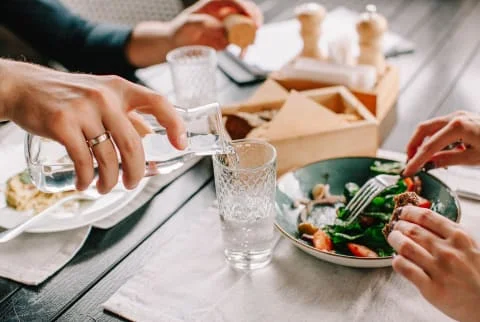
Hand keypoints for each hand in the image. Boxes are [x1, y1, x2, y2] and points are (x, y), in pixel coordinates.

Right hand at [1, 59, 185, 192]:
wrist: (24, 87)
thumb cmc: (69, 96)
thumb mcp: (103, 97)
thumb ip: (128, 117)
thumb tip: (151, 142)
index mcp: (121, 88)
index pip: (158, 102)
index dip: (174, 124)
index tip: (180, 145)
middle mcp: (105, 96)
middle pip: (133, 143)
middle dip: (136, 171)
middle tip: (132, 183)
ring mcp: (83, 109)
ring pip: (108, 156)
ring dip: (110, 180)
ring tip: (105, 187)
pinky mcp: (62, 123)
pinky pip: (83, 160)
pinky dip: (87, 178)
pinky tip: (86, 183)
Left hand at [126, 0, 262, 66]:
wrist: (176, 45)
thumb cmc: (179, 31)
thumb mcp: (189, 24)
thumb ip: (205, 24)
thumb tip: (223, 29)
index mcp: (215, 3)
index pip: (235, 0)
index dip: (245, 6)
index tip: (250, 17)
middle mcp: (224, 13)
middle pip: (246, 12)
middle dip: (255, 20)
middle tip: (256, 30)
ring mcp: (227, 26)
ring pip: (247, 28)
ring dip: (251, 36)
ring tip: (249, 46)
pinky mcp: (228, 39)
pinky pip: (241, 42)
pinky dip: (244, 48)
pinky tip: (242, 54)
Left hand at [388, 206, 479, 321]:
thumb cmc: (477, 275)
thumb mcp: (470, 247)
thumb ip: (448, 234)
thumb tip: (420, 220)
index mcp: (459, 237)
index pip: (426, 216)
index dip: (409, 212)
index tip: (402, 212)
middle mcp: (448, 251)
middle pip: (412, 230)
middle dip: (399, 226)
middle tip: (395, 227)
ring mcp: (439, 269)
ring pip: (405, 246)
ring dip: (394, 240)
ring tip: (393, 239)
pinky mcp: (431, 288)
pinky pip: (404, 267)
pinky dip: (396, 260)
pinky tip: (398, 259)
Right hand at [403, 111, 479, 175]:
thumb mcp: (475, 157)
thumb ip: (449, 159)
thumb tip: (430, 163)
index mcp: (458, 127)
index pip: (429, 146)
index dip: (416, 160)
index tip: (408, 170)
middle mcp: (456, 117)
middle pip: (423, 129)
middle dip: (412, 145)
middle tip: (410, 160)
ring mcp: (458, 116)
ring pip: (430, 127)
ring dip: (422, 142)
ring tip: (423, 158)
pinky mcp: (461, 118)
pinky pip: (440, 127)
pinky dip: (433, 138)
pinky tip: (438, 151)